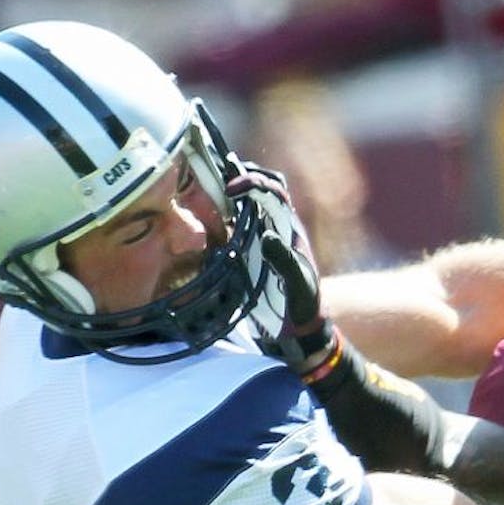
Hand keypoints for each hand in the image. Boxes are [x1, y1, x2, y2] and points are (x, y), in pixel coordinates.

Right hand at [225, 164, 331, 366]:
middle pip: (264, 186)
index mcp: (290, 228)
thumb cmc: (302, 307)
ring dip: (229, 191)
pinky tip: (201, 215)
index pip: (275, 190)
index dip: (254, 182)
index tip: (232, 188)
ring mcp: (261, 237)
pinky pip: (233, 225)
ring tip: (205, 185)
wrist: (298, 329)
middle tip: (217, 176)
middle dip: (242, 175)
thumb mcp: (297, 286)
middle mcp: (276, 226)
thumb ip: (285, 262)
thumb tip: (266, 236)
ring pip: (248, 202)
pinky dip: (219, 215)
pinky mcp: (247, 252)